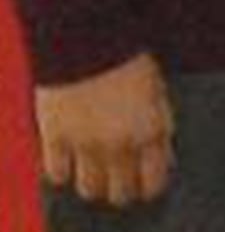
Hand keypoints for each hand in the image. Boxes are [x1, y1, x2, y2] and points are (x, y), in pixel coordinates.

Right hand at [35, 52, 174, 204]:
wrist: (90, 38)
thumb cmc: (129, 61)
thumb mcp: (158, 95)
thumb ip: (159, 129)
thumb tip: (162, 161)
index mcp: (151, 132)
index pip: (153, 182)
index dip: (148, 190)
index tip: (144, 189)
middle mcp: (120, 144)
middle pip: (121, 192)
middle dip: (121, 193)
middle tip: (118, 187)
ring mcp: (85, 142)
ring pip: (90, 189)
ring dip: (92, 187)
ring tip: (93, 180)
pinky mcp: (55, 135)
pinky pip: (57, 173)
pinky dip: (61, 175)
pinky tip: (66, 168)